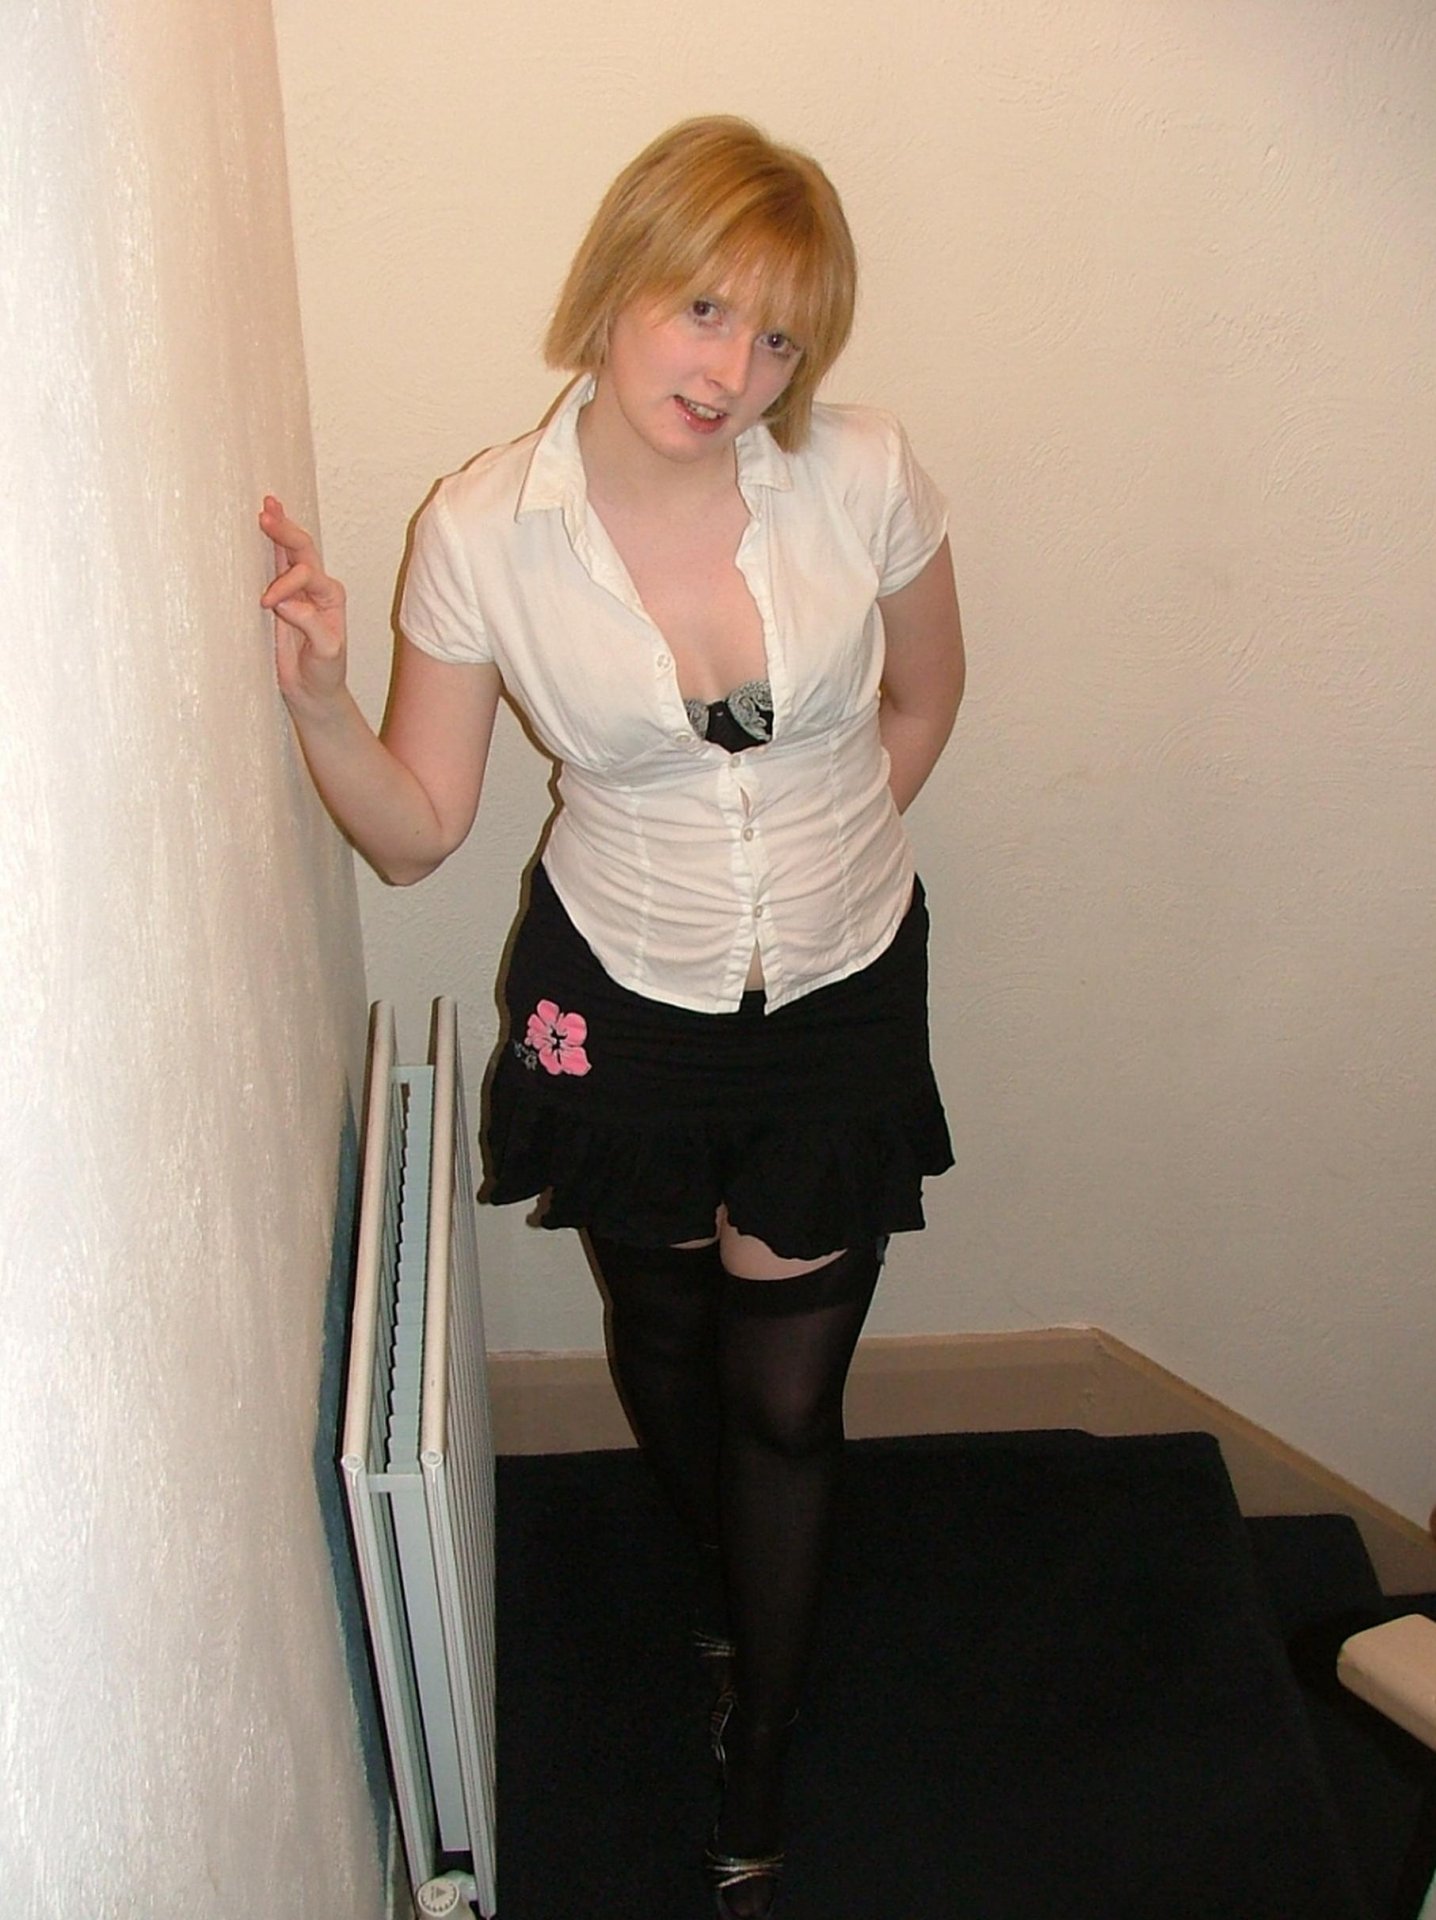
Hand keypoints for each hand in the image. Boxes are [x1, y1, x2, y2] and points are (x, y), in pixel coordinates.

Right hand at [259, 496, 349, 712]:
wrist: (313, 690)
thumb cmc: (325, 672)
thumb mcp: (325, 652)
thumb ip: (310, 624)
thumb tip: (283, 601)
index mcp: (331, 596)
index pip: (306, 574)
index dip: (285, 584)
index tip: (269, 604)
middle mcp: (317, 588)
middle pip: (302, 550)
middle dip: (285, 532)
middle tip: (266, 515)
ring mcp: (298, 590)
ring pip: (289, 552)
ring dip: (279, 528)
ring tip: (268, 505)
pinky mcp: (280, 598)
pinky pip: (274, 565)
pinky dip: (268, 544)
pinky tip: (264, 522)